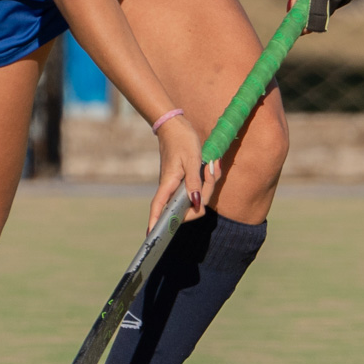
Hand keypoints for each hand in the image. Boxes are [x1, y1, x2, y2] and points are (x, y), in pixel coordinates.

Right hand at [150, 114, 205, 230]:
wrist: (175, 125)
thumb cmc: (182, 141)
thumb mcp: (192, 160)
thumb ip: (194, 183)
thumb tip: (196, 204)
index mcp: (168, 184)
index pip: (158, 208)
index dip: (155, 223)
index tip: (151, 237)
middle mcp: (170, 188)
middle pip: (186, 207)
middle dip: (204, 197)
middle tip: (210, 171)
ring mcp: (176, 185)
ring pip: (195, 197)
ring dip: (208, 185)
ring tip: (212, 164)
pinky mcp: (183, 181)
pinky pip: (196, 188)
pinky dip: (206, 181)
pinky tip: (211, 166)